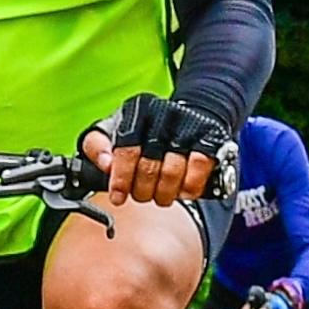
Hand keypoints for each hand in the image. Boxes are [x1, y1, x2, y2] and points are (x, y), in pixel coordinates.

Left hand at [83, 93, 231, 206]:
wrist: (186, 114)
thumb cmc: (144, 130)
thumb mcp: (113, 130)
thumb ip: (97, 146)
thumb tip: (105, 165)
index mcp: (137, 111)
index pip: (126, 150)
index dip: (121, 179)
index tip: (118, 197)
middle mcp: (163, 115)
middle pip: (149, 167)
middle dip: (142, 191)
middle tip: (141, 195)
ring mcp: (189, 126)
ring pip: (173, 172)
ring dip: (164, 194)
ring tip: (160, 194)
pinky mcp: (211, 138)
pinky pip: (199, 170)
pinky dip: (189, 188)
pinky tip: (181, 190)